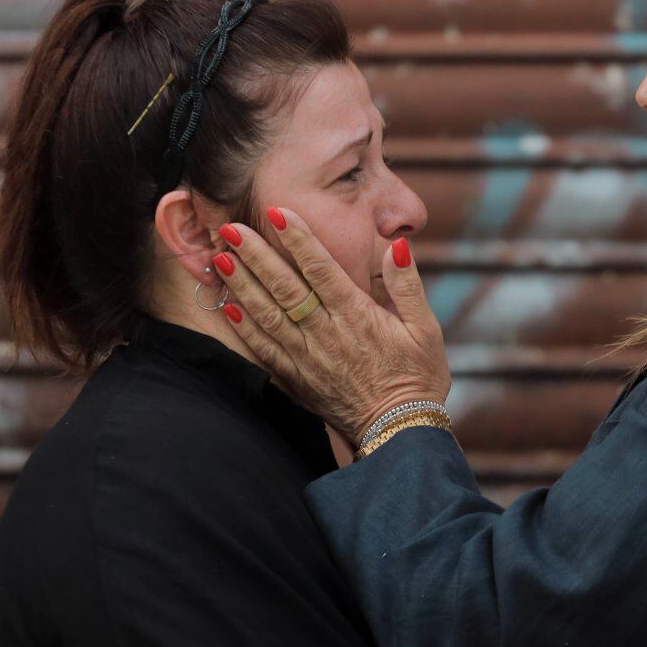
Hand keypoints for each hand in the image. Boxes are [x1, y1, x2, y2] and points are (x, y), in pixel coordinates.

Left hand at [215, 209, 449, 442]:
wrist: (400, 432)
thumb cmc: (418, 376)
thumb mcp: (426, 329)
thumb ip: (408, 286)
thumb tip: (398, 246)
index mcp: (359, 317)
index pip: (322, 270)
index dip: (298, 240)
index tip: (276, 213)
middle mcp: (328, 335)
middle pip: (285, 289)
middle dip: (256, 255)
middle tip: (230, 228)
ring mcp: (309, 358)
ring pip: (268, 316)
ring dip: (242, 286)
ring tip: (220, 258)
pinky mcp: (299, 379)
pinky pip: (265, 351)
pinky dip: (245, 328)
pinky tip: (227, 306)